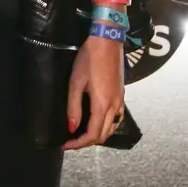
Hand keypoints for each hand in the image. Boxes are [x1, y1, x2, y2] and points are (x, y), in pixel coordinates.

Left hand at [63, 34, 124, 149]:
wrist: (107, 41)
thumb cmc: (88, 59)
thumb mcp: (75, 83)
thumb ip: (74, 107)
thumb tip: (72, 127)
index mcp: (102, 105)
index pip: (92, 134)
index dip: (78, 144)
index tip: (65, 145)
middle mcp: (114, 107)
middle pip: (103, 135)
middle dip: (87, 142)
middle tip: (71, 140)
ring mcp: (120, 101)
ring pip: (112, 128)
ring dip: (98, 135)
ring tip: (82, 133)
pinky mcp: (122, 95)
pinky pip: (117, 118)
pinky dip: (107, 126)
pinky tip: (97, 121)